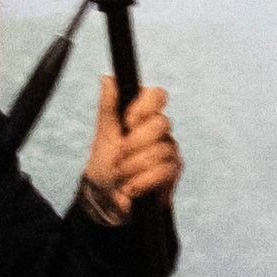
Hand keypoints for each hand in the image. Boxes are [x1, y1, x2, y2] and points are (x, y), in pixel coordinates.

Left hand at [82, 76, 180, 223]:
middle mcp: (160, 129)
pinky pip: (163, 171)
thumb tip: (107, 78)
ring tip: (121, 175)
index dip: (144, 107)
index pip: (157, 95)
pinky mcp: (173, 171)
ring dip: (133, 166)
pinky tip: (131, 187)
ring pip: (160, 150)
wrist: (107, 198)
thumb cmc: (105, 163)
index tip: (128, 121)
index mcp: (143, 115)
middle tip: (119, 154)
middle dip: (134, 143)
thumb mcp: (103, 134)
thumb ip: (108, 107)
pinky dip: (142, 181)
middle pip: (160, 124)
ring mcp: (169, 149)